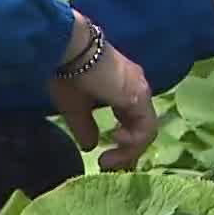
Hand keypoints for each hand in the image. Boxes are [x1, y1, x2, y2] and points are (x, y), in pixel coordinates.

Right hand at [47, 17, 155, 170]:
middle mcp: (138, 88)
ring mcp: (140, 91)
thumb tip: (90, 146)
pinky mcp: (139, 95)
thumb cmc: (67, 72)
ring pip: (146, 130)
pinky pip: (146, 127)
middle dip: (127, 153)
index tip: (106, 161)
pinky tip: (116, 141)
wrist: (69, 47)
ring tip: (107, 161)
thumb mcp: (74, 107)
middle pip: (142, 128)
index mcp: (124, 89)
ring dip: (129, 151)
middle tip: (109, 167)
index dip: (124, 145)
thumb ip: (84, 127)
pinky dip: (134, 141)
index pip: (132, 122)